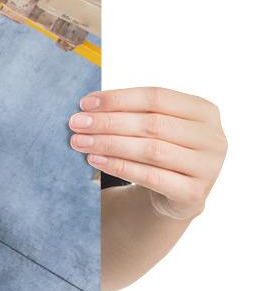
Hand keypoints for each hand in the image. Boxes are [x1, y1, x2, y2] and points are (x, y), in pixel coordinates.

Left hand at [69, 87, 226, 218]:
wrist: (178, 193)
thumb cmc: (161, 150)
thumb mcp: (155, 127)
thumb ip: (131, 113)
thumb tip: (87, 108)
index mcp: (204, 110)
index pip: (157, 97)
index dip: (118, 99)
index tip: (85, 103)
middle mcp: (213, 137)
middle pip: (153, 124)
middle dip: (109, 122)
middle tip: (76, 123)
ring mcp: (208, 167)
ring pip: (151, 150)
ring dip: (109, 144)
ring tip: (80, 142)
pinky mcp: (194, 193)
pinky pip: (150, 176)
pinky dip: (119, 166)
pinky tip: (95, 160)